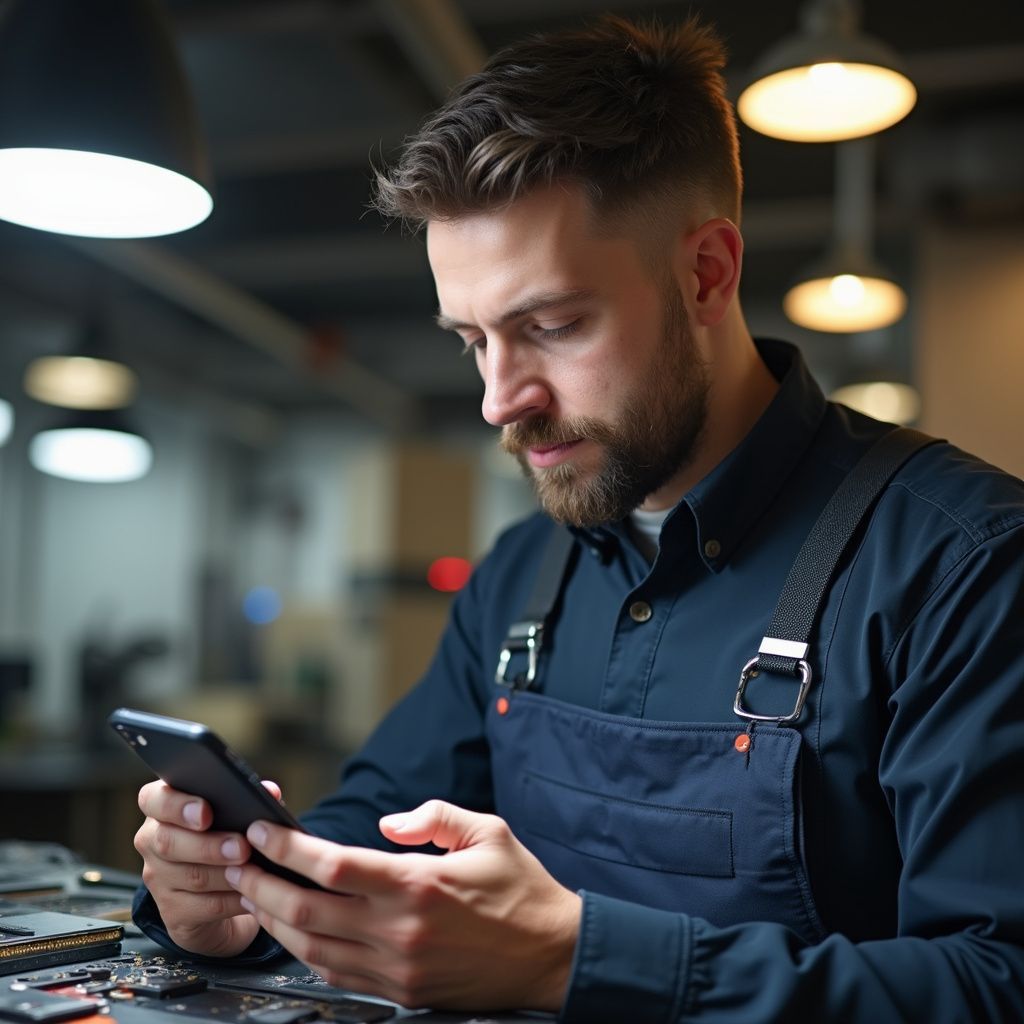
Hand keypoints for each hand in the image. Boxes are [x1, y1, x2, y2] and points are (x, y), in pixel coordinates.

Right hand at [134, 779, 281, 956]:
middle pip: (168, 841)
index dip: (176, 805)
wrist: (217, 892)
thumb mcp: (233, 815)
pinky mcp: (173, 911)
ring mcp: (158, 878)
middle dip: (208, 845)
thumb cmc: (226, 839)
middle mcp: (152, 840)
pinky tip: (251, 894)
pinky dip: (232, 899)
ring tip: (251, 869)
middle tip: (241, 847)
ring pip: (189, 876)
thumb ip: (248, 798)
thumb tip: (270, 792)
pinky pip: (204, 906)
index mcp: (163, 807)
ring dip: (224, 873)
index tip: (206, 812)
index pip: (153, 799)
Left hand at [224, 800, 581, 1010]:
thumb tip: (385, 823)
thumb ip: (432, 817)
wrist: (553, 955)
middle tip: (239, 864)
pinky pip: (339, 975)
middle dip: (263, 886)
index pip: (332, 865)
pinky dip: (308, 955)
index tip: (262, 832)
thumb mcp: (487, 831)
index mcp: (418, 883)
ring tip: (255, 897)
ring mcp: (398, 966)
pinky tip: (297, 934)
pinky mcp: (403, 991)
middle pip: (307, 911)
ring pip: (314, 949)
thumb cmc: (522, 889)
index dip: (288, 849)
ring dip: (276, 923)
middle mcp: (401, 928)